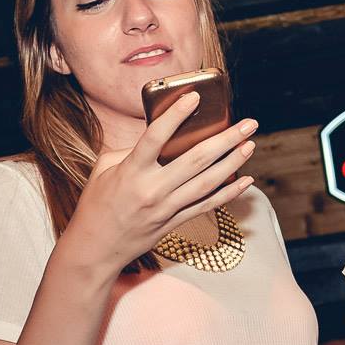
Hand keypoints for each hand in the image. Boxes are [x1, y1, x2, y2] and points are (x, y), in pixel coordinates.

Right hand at [63, 92, 256, 270]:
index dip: (175, 115)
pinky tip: (245, 181)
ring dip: (233, 162)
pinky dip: (228, 193)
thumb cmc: (97, 203)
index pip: (155, 137)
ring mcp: (165, 208)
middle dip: (226, 139)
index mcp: (131, 171)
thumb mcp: (103, 170)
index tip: (194, 97)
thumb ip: (130, 151)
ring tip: (249, 145)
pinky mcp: (174, 222)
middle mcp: (151, 189)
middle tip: (248, 124)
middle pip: (196, 160)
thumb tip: (161, 137)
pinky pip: (207, 206)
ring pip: (207, 182)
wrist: (95, 248)